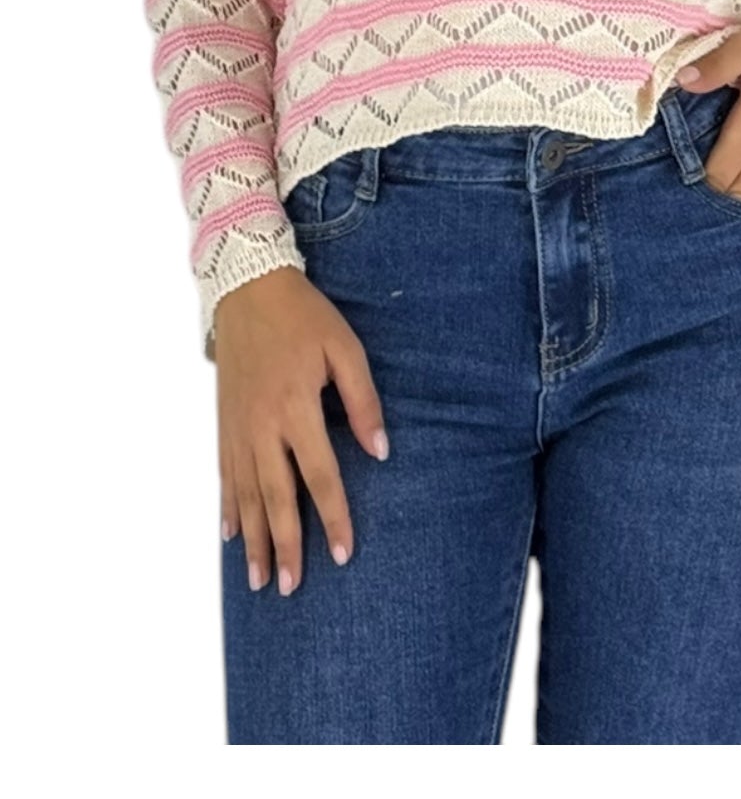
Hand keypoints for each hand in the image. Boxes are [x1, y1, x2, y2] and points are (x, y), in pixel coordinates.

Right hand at [215, 265, 389, 596]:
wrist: (248, 287)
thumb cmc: (303, 316)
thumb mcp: (344, 348)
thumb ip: (363, 401)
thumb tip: (381, 452)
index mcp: (296, 407)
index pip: (318, 476)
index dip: (333, 517)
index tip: (343, 554)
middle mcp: (262, 425)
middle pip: (276, 497)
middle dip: (285, 545)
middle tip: (291, 588)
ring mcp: (238, 427)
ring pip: (245, 495)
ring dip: (254, 539)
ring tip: (259, 580)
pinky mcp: (224, 421)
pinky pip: (225, 474)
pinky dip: (228, 508)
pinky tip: (232, 535)